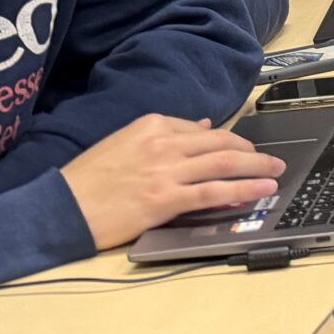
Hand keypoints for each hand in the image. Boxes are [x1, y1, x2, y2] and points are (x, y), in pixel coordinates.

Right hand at [60, 116, 288, 248]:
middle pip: (221, 143)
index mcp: (152, 125)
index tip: (243, 150)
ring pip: (225, 164)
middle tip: (271, 158)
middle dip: (251, 151)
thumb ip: (163, 134)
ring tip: (276, 171)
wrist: (58, 208)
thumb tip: (199, 126)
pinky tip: (259, 190)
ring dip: (257, 167)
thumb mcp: (122, 143)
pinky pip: (214, 192)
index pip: (202, 130)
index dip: (228, 141)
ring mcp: (166, 171)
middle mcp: (164, 143)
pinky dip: (242, 189)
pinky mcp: (165, 199)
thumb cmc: (84, 181)